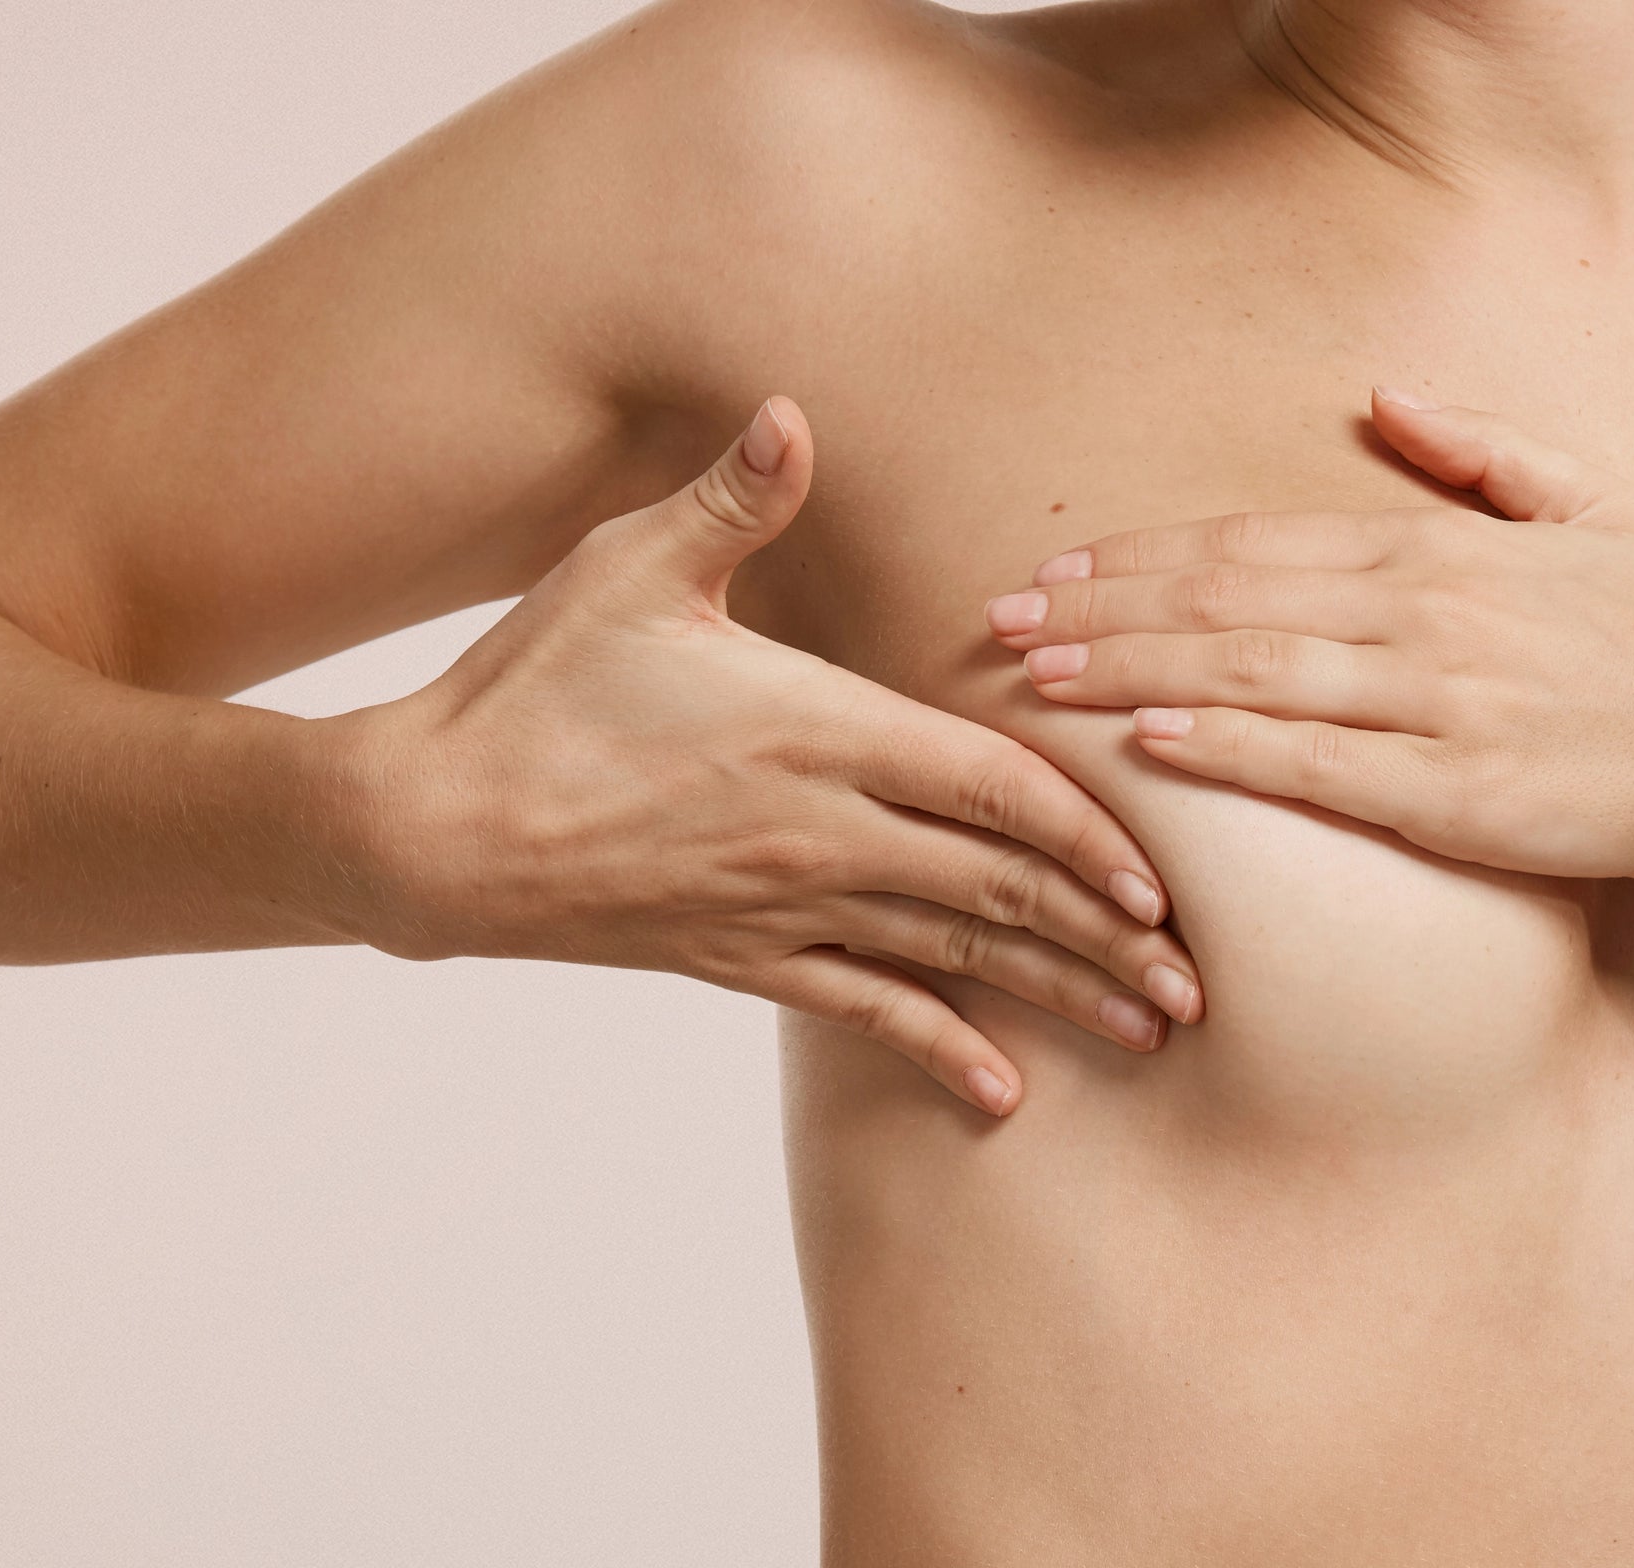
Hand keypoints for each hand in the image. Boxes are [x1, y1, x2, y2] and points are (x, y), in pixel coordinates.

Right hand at [332, 397, 1201, 1115]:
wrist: (432, 828)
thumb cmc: (533, 687)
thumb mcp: (629, 571)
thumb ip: (732, 498)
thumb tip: (793, 410)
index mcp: (816, 728)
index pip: (989, 786)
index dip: (1088, 835)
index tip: (1161, 876)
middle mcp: (818, 830)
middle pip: (999, 887)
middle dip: (1108, 936)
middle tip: (1201, 977)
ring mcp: (783, 906)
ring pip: (953, 958)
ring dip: (1058, 995)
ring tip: (1148, 1029)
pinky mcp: (741, 960)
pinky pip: (866, 1014)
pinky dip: (943, 1051)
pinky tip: (1007, 1091)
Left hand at [982, 389, 1633, 901]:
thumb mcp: (1596, 514)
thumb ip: (1486, 456)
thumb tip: (1390, 393)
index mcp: (1446, 551)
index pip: (1255, 543)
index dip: (1142, 556)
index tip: (1053, 567)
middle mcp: (1429, 614)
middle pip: (1227, 598)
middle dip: (1100, 608)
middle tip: (996, 621)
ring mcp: (1442, 702)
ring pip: (1251, 672)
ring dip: (1130, 670)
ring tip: (1035, 678)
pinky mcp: (1461, 793)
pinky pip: (1319, 764)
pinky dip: (1227, 746)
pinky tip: (1146, 741)